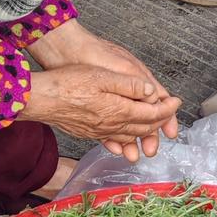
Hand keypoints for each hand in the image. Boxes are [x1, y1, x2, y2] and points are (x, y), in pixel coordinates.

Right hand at [27, 20, 180, 155]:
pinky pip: (113, 139)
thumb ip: (129, 85)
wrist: (39, 99)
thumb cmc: (67, 84)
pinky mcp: (88, 132)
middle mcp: (111, 125)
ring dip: (144, 133)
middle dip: (160, 122)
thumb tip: (151, 92)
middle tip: (169, 113)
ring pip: (129, 135)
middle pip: (143, 127)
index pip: (152, 114)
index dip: (167, 109)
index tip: (177, 102)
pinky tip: (125, 139)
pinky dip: (125, 139)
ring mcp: (99, 131)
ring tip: (154, 128)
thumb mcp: (102, 76)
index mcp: (118, 111)